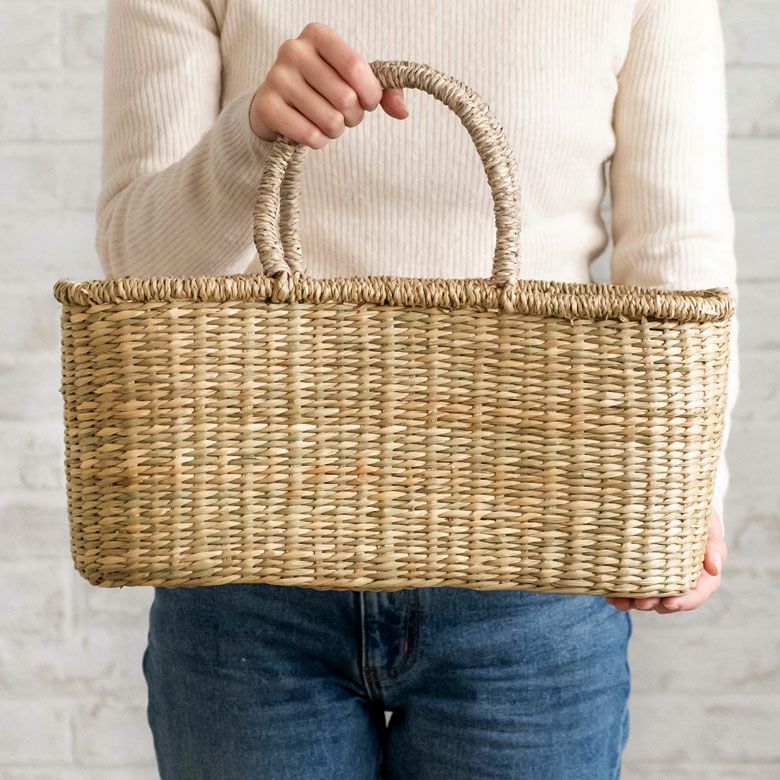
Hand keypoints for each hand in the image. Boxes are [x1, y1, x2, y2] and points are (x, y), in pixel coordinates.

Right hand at [249, 22, 407, 147]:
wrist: (276, 105)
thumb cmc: (321, 89)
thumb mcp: (352, 81)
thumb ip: (384, 91)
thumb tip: (403, 111)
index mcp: (318, 35)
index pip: (356, 67)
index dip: (371, 94)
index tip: (369, 102)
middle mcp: (293, 49)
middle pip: (345, 98)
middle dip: (353, 116)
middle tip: (343, 115)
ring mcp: (276, 77)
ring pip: (330, 120)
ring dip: (335, 130)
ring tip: (325, 122)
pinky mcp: (267, 106)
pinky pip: (310, 135)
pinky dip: (318, 141)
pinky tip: (310, 131)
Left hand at [606, 505, 726, 613]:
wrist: (675, 502)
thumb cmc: (696, 515)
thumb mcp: (709, 525)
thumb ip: (714, 546)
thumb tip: (715, 569)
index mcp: (700, 573)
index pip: (697, 593)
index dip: (685, 601)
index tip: (670, 603)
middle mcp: (679, 580)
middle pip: (669, 601)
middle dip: (654, 605)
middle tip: (641, 603)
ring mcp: (659, 579)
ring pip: (648, 599)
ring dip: (634, 604)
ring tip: (621, 603)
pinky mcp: (640, 572)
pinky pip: (631, 589)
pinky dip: (621, 595)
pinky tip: (610, 596)